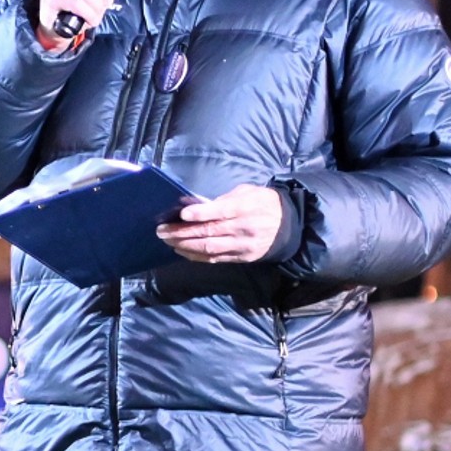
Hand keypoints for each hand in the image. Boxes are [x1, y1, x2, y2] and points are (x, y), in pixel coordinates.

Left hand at [159, 184, 287, 263]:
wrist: (289, 225)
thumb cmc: (264, 202)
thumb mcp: (248, 192)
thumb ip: (224, 199)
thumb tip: (197, 205)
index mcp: (246, 208)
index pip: (220, 212)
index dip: (200, 214)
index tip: (181, 214)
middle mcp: (243, 229)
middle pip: (209, 233)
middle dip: (182, 233)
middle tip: (161, 231)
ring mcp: (242, 246)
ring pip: (209, 249)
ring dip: (184, 246)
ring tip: (167, 241)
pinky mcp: (242, 258)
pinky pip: (215, 259)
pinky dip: (196, 256)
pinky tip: (182, 251)